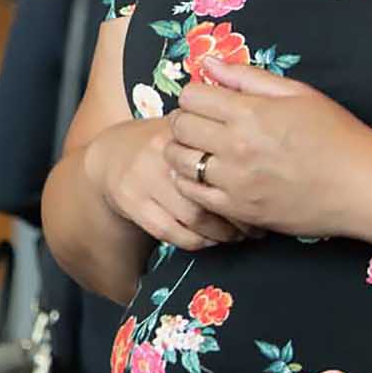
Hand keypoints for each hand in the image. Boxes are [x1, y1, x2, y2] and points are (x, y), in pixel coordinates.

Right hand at [86, 115, 248, 250]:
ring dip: (220, 234)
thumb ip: (213, 137)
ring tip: (235, 236)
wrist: (110, 154)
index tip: (261, 202)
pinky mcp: (132, 202)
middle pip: (211, 193)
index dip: (246, 189)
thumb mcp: (184, 131)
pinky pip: (170, 231)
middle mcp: (161, 153)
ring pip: (193, 217)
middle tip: (255, 228)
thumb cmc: (161, 145)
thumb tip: (260, 160)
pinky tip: (208, 240)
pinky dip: (195, 241)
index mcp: (181, 132)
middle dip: (238, 218)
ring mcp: (144, 179)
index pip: (222, 163)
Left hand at [168, 59, 371, 236]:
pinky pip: (192, 194)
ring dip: (182, 151)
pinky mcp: (240, 210)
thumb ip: (248, 77)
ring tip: (202, 150)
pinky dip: (190, 182)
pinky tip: (208, 176)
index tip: (209, 101)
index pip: (190, 96)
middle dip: (186, 120)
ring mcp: (235, 182)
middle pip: (179, 126)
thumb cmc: (338, 134)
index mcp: (250, 113)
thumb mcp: (298, 93)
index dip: (196, 95)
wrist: (366, 187)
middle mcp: (236, 147)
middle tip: (202, 124)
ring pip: (178, 161)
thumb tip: (208, 63)